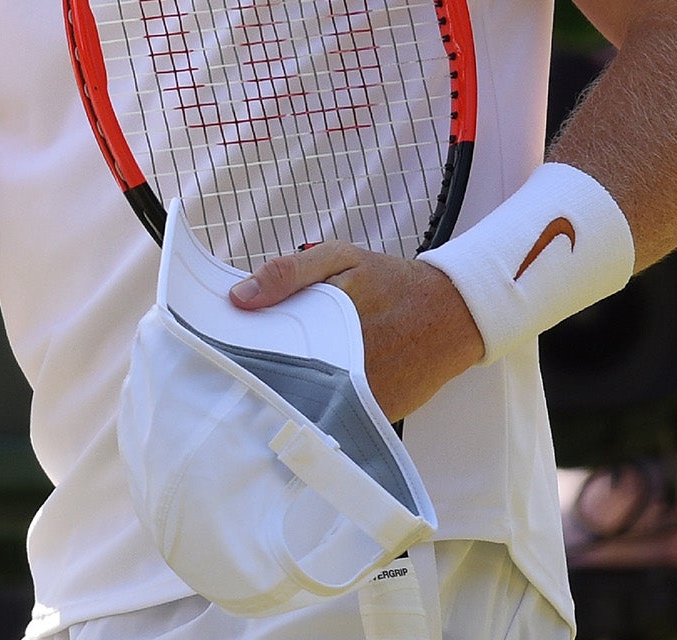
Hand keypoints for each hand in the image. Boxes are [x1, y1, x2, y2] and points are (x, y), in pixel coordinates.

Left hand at [231, 241, 484, 421]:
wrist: (455, 313)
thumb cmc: (392, 281)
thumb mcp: (340, 259)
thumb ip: (288, 273)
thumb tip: (238, 297)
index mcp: (331, 323)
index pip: (270, 349)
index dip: (243, 353)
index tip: (221, 352)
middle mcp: (349, 366)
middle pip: (285, 380)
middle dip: (261, 374)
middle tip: (238, 369)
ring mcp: (366, 394)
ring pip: (309, 403)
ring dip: (288, 394)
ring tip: (267, 383)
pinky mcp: (380, 412)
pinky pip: (338, 416)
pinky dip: (319, 407)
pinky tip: (305, 393)